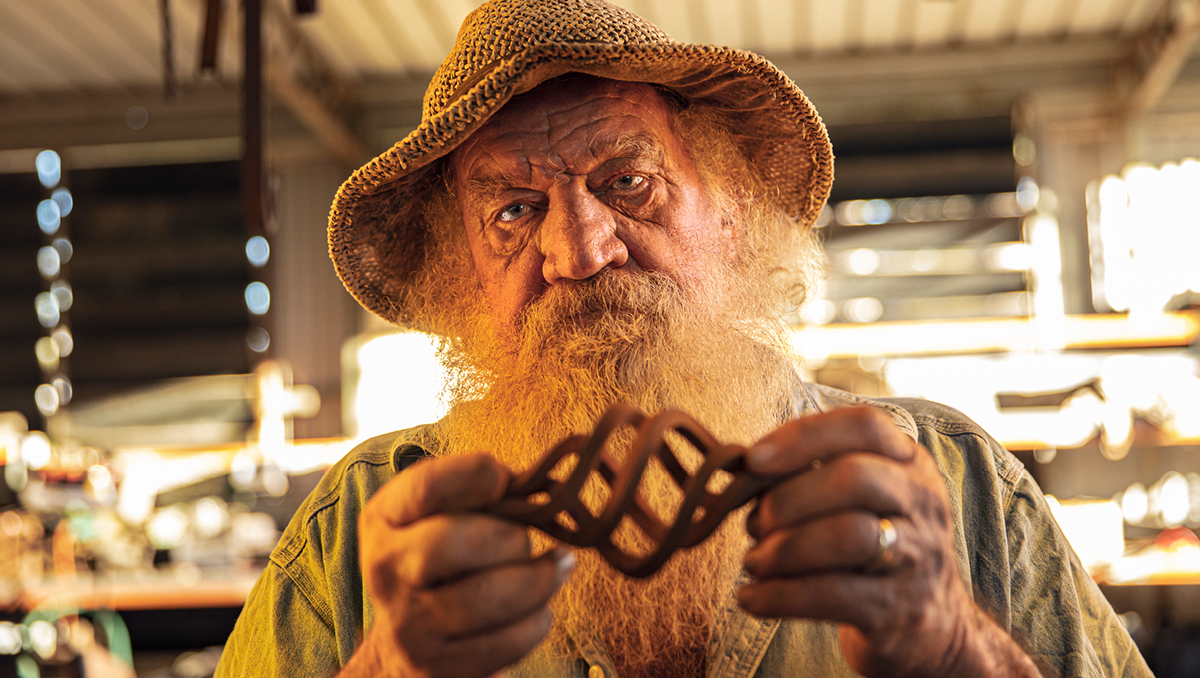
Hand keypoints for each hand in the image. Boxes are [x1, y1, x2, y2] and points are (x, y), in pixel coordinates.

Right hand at [352, 453, 573, 677]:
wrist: (403, 643)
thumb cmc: (439, 560)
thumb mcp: (438, 514)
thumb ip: (477, 493)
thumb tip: (534, 486)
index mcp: (384, 518)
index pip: (426, 487)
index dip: (474, 477)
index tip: (506, 480)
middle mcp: (385, 570)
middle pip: (449, 543)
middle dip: (507, 536)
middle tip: (525, 540)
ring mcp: (408, 625)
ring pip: (487, 598)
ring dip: (537, 579)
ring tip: (555, 566)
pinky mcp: (439, 667)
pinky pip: (507, 641)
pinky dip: (537, 619)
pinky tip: (539, 605)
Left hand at [735, 407, 1034, 676]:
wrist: (931, 624)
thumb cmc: (874, 544)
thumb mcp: (862, 499)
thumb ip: (813, 475)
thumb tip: (740, 474)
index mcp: (909, 462)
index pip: (864, 426)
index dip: (803, 436)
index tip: (753, 459)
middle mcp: (922, 502)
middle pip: (855, 478)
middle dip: (788, 498)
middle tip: (753, 523)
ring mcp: (917, 557)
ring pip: (847, 536)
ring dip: (782, 548)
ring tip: (753, 560)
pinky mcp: (897, 609)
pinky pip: (832, 595)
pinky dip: (778, 595)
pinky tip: (751, 598)